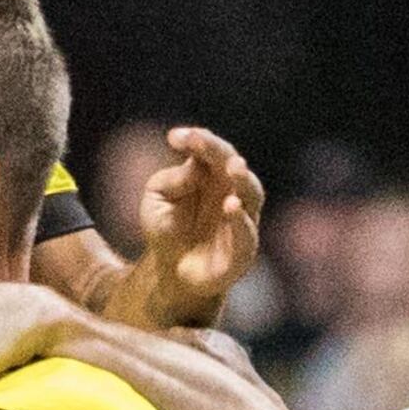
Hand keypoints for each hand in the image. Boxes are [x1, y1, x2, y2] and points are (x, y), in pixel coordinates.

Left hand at [133, 128, 265, 326]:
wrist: (169, 271)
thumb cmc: (166, 228)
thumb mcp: (156, 199)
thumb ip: (172, 180)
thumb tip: (195, 165)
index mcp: (211, 174)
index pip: (210, 150)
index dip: (197, 141)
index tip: (175, 138)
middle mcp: (231, 191)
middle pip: (233, 164)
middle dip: (221, 152)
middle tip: (205, 143)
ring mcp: (241, 219)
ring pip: (252, 193)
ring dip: (244, 179)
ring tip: (234, 167)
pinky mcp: (243, 251)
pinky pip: (246, 234)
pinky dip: (240, 220)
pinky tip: (231, 206)